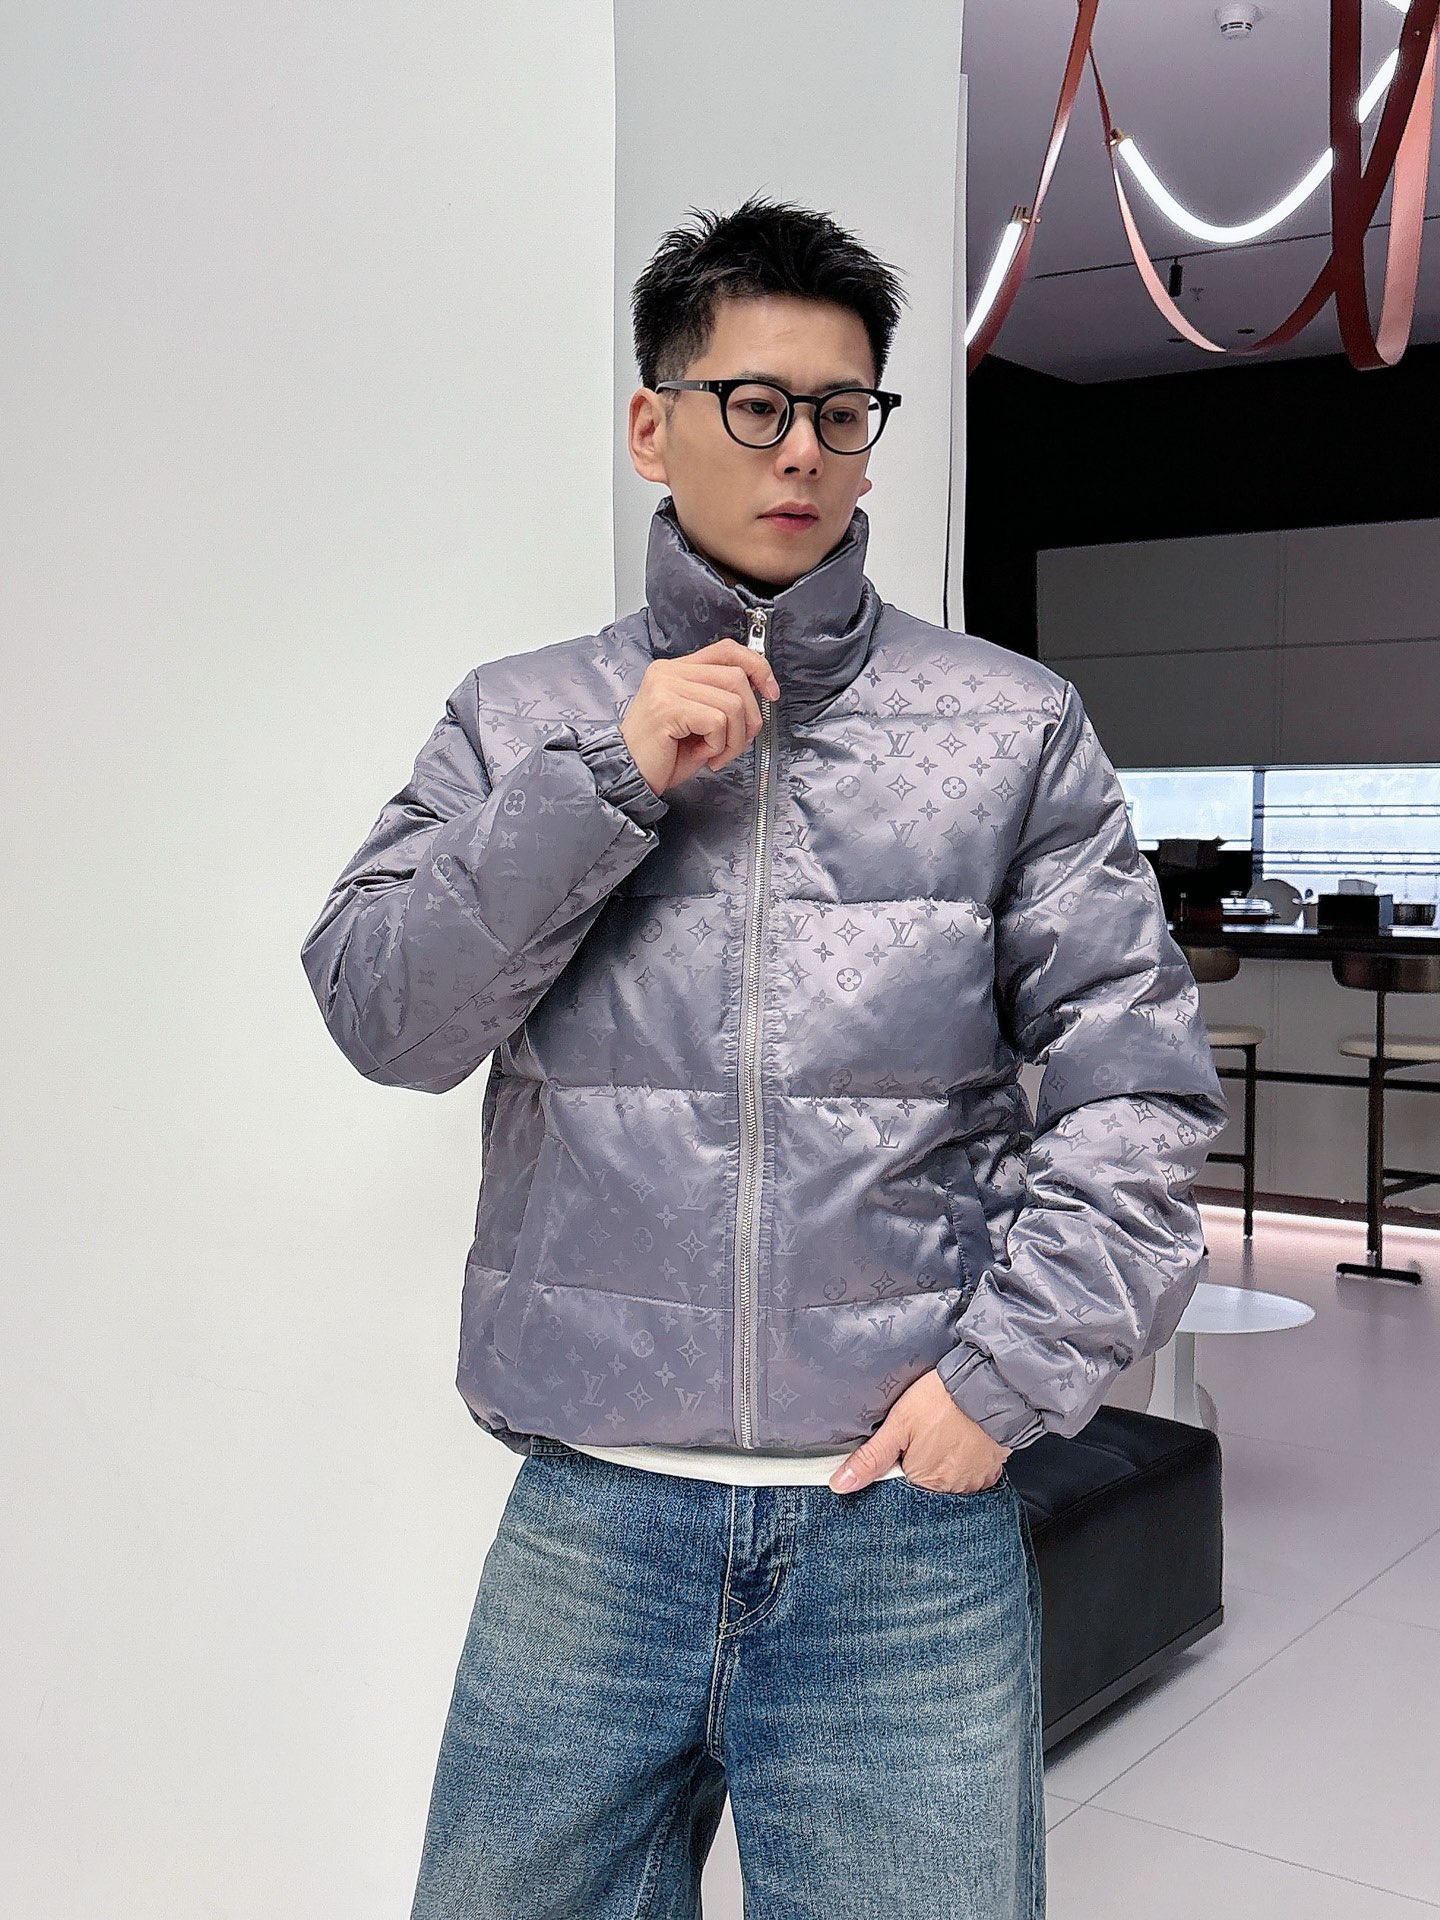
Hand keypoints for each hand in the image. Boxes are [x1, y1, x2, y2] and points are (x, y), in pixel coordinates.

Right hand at [619, 640, 779, 798]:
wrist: (630, 777)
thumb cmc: (663, 755)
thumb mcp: (699, 721)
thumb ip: (722, 701)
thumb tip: (760, 695)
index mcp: (676, 670)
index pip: (727, 650)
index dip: (757, 666)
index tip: (771, 692)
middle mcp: (669, 672)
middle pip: (736, 677)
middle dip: (749, 717)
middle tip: (735, 744)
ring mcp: (666, 687)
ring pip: (732, 702)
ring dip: (734, 738)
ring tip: (717, 754)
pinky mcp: (667, 707)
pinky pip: (717, 721)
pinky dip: (719, 745)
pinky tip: (704, 755)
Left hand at [829, 1368, 1011, 1494]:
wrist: (988, 1384)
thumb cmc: (943, 1399)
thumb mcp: (898, 1423)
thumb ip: (871, 1458)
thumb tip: (841, 1484)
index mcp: (924, 1482)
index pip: (899, 1487)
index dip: (896, 1465)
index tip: (900, 1446)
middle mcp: (951, 1489)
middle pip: (924, 1484)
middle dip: (919, 1464)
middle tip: (923, 1435)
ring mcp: (974, 1482)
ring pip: (948, 1479)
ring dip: (942, 1462)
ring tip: (941, 1434)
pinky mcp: (991, 1471)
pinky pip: (971, 1474)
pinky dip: (963, 1461)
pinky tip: (959, 1440)